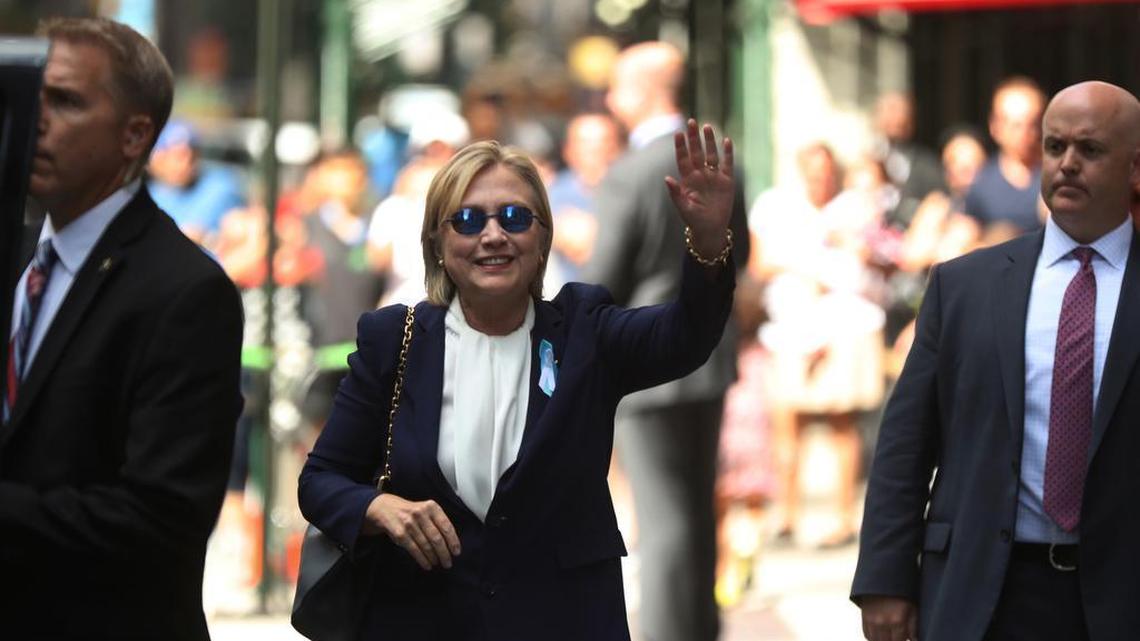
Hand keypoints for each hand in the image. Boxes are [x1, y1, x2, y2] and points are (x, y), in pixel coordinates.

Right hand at [363, 493, 460, 570]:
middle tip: (448, 563)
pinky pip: (414, 550)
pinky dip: (422, 559)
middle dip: (444, 553)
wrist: (387, 508)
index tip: (456, 552)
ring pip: (426, 545)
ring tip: (438, 563)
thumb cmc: (413, 512)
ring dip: (433, 558)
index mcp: (431, 507)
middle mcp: (421, 514)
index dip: (453, 541)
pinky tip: (427, 565)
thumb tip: (451, 543)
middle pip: (437, 538)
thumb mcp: (427, 510)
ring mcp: (409, 524)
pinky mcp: (400, 534)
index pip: (446, 526)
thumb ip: (438, 521)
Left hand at [665, 119, 734, 257]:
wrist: (711, 229)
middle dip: (694, 138)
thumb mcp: (683, 207)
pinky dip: (728, 153)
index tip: (678, 133)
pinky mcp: (726, 181)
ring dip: (709, 141)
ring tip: (707, 127)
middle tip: (691, 122)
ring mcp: (713, 176)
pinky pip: (727, 164)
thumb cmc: (694, 220)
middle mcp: (700, 174)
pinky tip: (727, 141)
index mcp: (687, 179)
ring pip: (711, 154)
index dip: (681, 147)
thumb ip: (675, 193)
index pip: (683, 159)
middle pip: (696, 152)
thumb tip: (667, 178)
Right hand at [860, 595, 917, 640]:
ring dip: (882, 640)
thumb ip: (914, 628)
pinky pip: (867, 635)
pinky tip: (881, 633)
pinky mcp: (864, 617)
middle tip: (897, 635)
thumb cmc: (902, 594)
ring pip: (875, 640)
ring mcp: (871, 620)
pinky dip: (873, 637)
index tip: (903, 637)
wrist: (883, 578)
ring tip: (889, 635)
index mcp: (897, 621)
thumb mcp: (912, 608)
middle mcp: (882, 622)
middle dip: (892, 640)